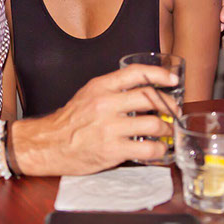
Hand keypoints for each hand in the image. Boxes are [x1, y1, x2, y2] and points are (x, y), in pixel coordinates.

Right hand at [10, 65, 180, 175]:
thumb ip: (113, 89)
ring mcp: (110, 128)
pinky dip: (160, 150)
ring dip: (167, 129)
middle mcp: (106, 104)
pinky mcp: (113, 150)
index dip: (159, 74)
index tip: (173, 79)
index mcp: (100, 86)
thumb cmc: (70, 120)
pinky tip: (159, 149)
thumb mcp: (88, 94)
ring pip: (154, 123)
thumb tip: (144, 90)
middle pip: (150, 97)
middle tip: (174, 111)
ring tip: (167, 132)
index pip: (136, 73)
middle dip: (169, 105)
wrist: (49, 144)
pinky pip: (148, 149)